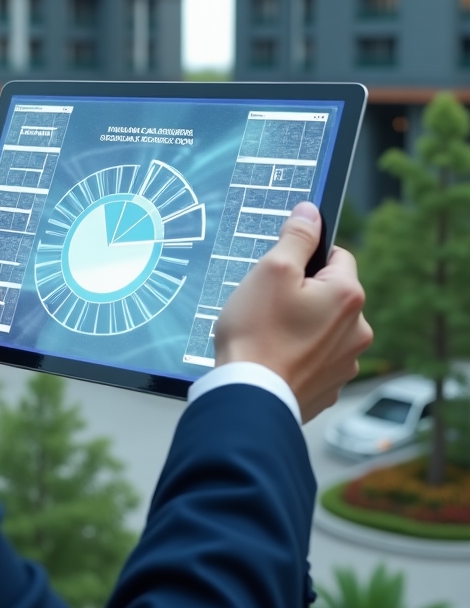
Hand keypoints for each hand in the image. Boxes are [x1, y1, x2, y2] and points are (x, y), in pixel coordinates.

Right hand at [214, 201, 373, 422]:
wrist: (249, 395)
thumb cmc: (257, 333)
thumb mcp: (272, 270)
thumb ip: (297, 236)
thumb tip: (311, 212)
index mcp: (348, 296)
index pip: (336, 255)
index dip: (304, 258)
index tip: (280, 272)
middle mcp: (357, 330)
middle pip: (329, 293)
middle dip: (301, 294)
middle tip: (266, 304)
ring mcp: (345, 362)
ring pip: (322, 326)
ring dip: (300, 325)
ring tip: (266, 333)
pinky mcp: (328, 385)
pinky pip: (315, 357)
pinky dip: (297, 354)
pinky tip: (272, 356)